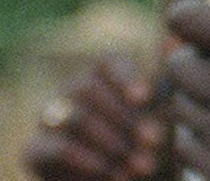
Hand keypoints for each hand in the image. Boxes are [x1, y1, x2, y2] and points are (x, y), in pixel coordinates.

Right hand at [20, 56, 166, 180]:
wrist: (129, 179)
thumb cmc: (150, 141)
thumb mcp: (164, 113)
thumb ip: (166, 82)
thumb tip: (174, 43)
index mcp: (104, 72)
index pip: (109, 61)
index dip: (125, 77)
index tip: (145, 98)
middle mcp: (72, 89)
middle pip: (87, 88)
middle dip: (125, 117)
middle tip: (154, 142)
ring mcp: (49, 118)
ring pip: (74, 117)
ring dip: (111, 142)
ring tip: (143, 166)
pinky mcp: (35, 150)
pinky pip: (55, 150)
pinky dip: (88, 163)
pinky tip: (115, 175)